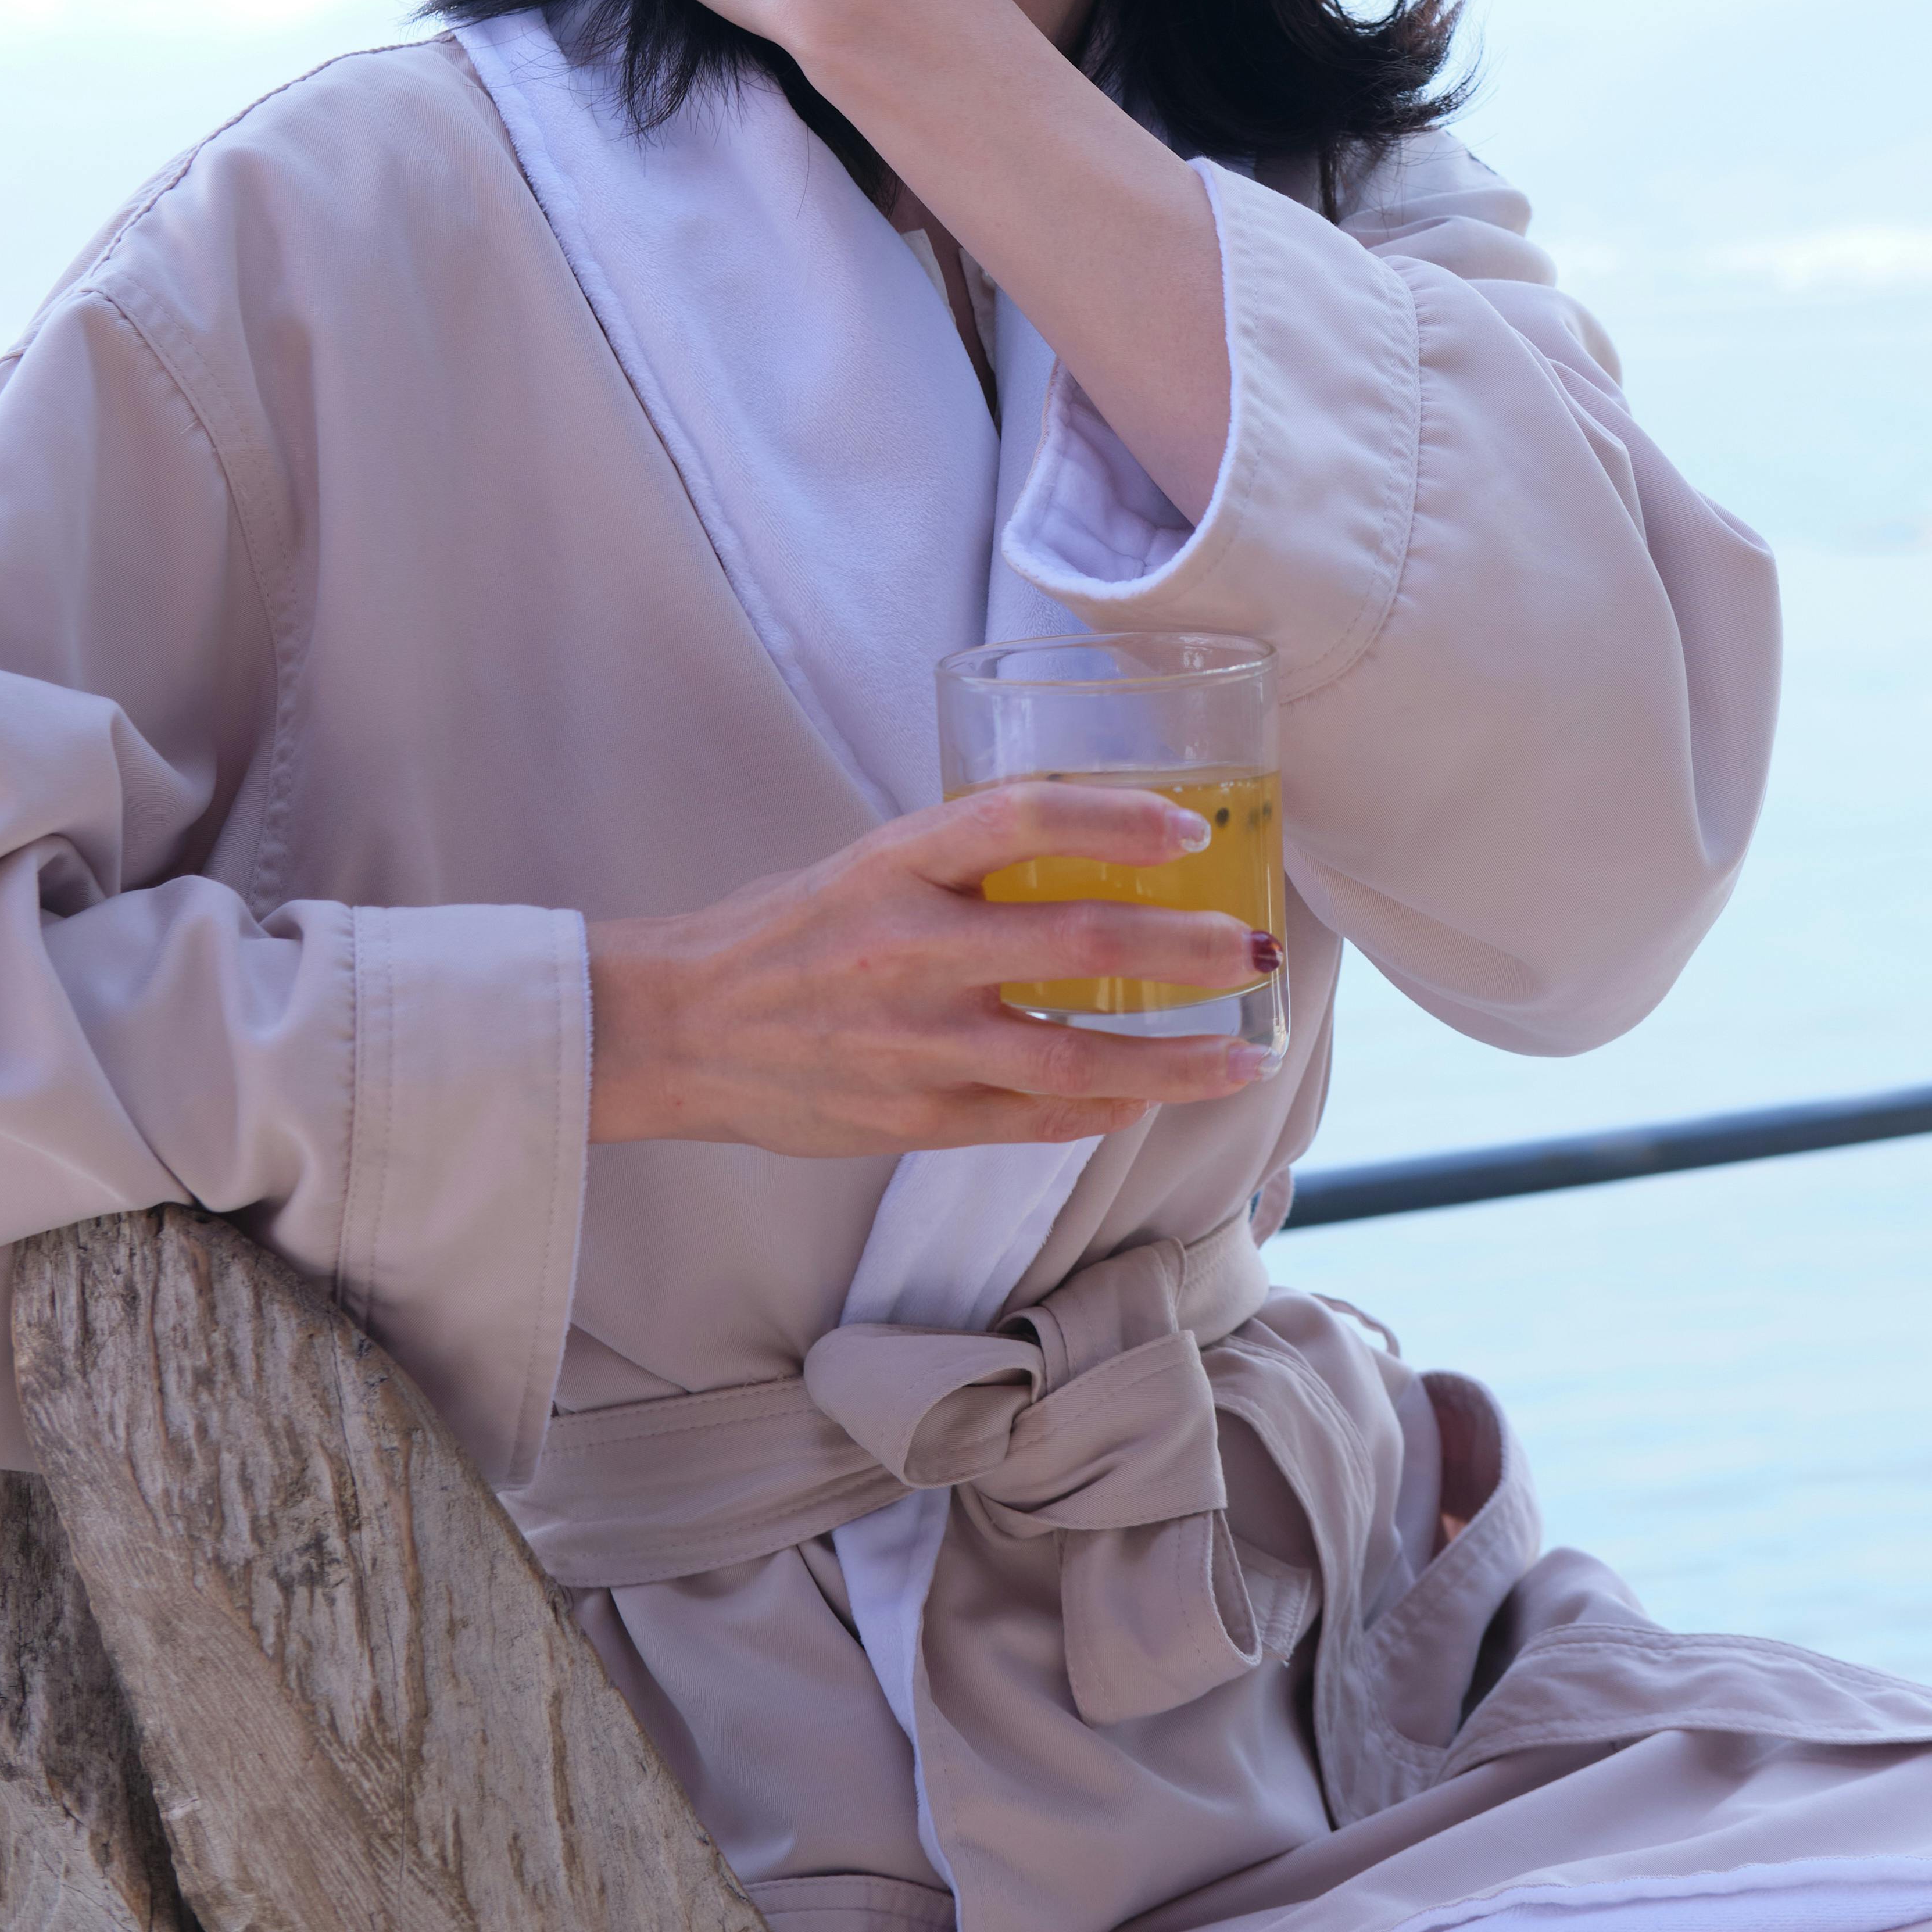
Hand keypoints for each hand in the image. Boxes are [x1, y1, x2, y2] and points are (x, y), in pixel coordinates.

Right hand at [586, 784, 1280, 1155]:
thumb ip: (962, 864)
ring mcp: (917, 1040)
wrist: (677, 1029)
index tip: (1190, 829)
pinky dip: (1103, 1107)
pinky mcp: (914, 1115)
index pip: (1023, 816)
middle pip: (1080, 940)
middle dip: (1186, 948)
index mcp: (896, 863)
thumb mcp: (866, 865)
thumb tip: (1084, 852)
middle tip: (1254, 948)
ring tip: (1243, 1056)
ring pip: (1075, 1053)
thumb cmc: (783, 934)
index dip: (1116, 817)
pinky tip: (1151, 1100)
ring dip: (1174, 1060)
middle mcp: (913, 946)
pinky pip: (1034, 1115)